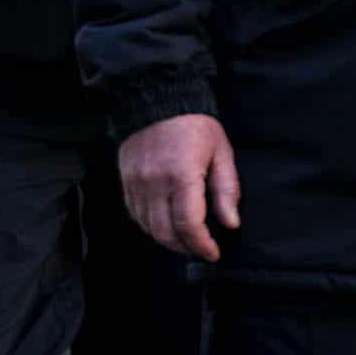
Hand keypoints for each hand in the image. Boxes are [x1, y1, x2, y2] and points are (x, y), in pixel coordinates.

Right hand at [119, 112, 240, 261]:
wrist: (157, 101)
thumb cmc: (194, 126)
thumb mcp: (221, 153)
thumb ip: (226, 190)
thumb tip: (230, 223)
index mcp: (182, 175)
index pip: (189, 225)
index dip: (202, 245)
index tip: (213, 253)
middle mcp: (154, 182)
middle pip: (165, 232)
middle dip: (185, 248)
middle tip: (201, 250)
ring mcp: (136, 182)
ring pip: (147, 227)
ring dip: (167, 239)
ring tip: (185, 240)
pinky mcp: (125, 180)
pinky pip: (135, 213)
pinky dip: (150, 226)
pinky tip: (165, 224)